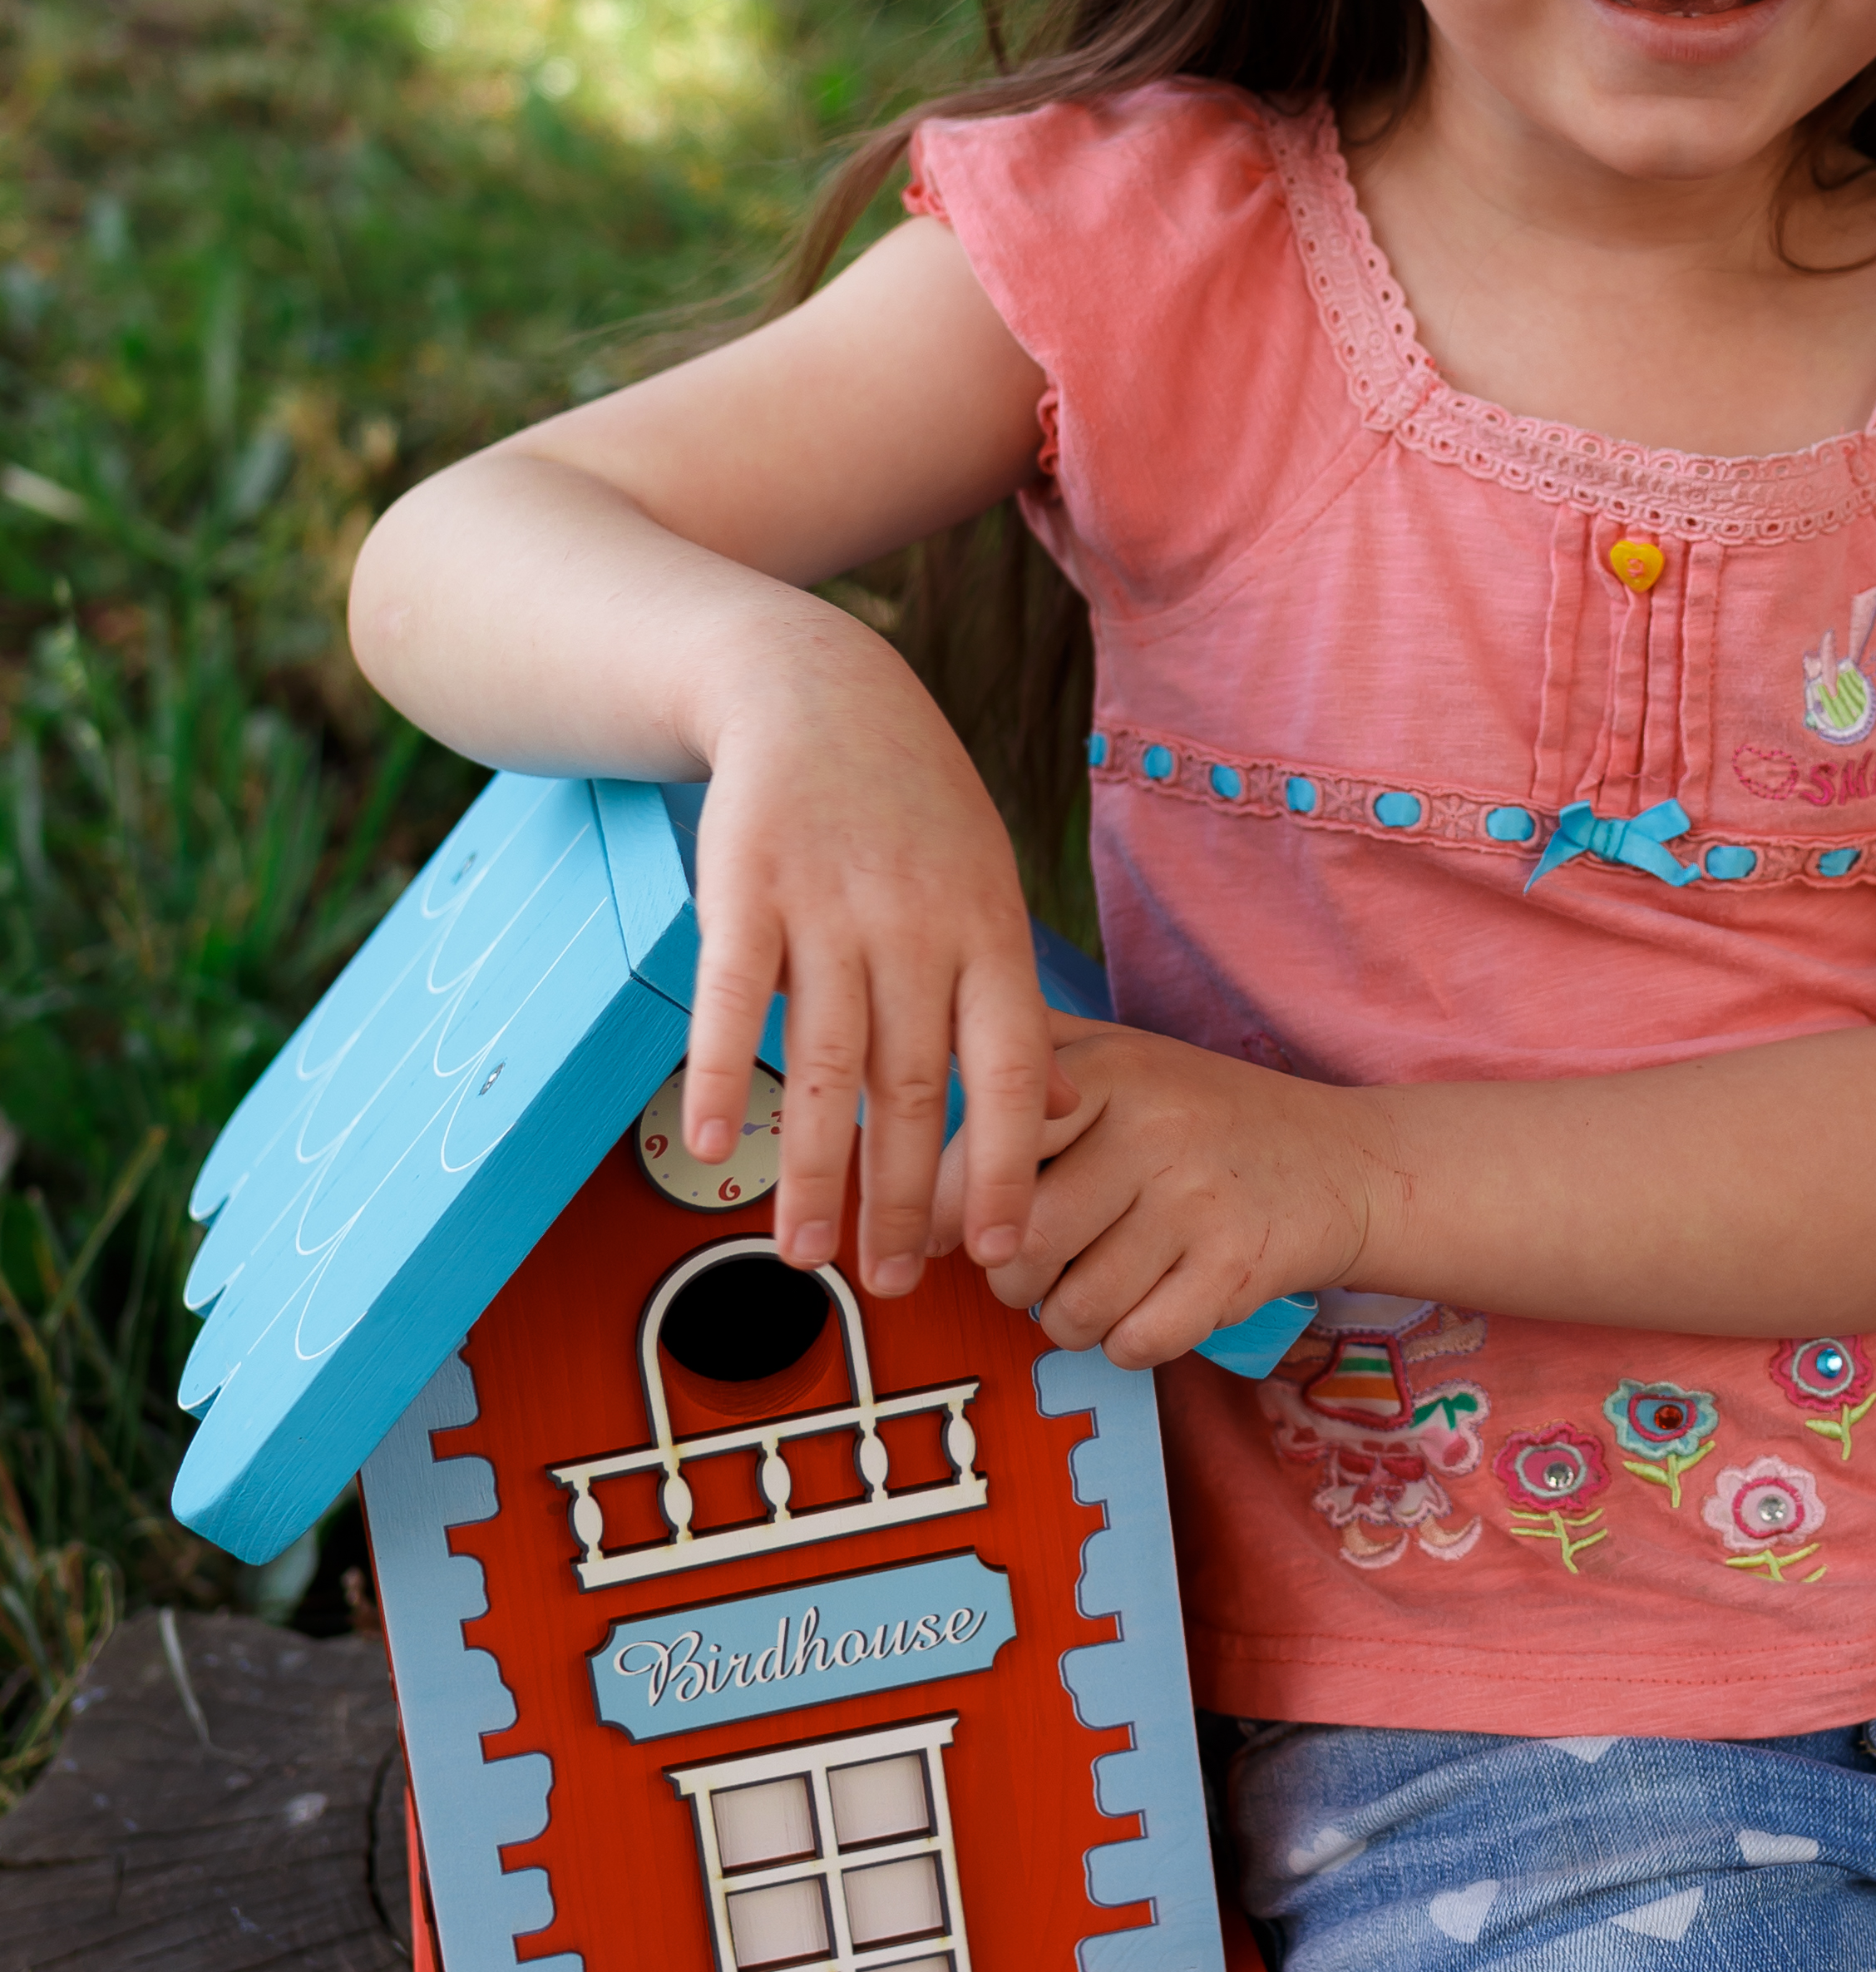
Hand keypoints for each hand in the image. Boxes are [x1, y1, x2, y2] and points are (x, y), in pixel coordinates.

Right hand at [680, 621, 1076, 1297]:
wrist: (816, 687)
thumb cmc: (911, 807)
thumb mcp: (988, 887)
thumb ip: (1012, 998)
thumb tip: (1067, 1108)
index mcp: (989, 932)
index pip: (1011, 1072)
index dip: (1005, 1166)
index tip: (998, 1252)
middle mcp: (917, 926)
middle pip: (914, 1087)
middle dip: (904, 1198)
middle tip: (894, 1285)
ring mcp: (830, 904)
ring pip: (822, 1063)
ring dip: (812, 1171)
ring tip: (801, 1255)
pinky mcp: (745, 885)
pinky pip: (731, 997)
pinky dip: (716, 1075)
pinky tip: (713, 1150)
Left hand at [980, 1022, 1392, 1368]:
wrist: (1344, 1161)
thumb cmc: (1207, 1115)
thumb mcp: (1127, 1053)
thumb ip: (1036, 1059)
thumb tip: (926, 1086)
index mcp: (1112, 1072)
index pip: (991, 1149)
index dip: (953, 1207)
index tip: (945, 1236)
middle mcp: (1153, 1131)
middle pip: (1019, 1242)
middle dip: (1006, 1279)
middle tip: (1025, 1272)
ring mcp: (1198, 1204)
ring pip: (1071, 1307)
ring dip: (1063, 1320)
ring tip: (1084, 1292)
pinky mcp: (1235, 1271)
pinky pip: (1134, 1343)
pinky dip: (1123, 1344)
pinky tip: (1140, 1311)